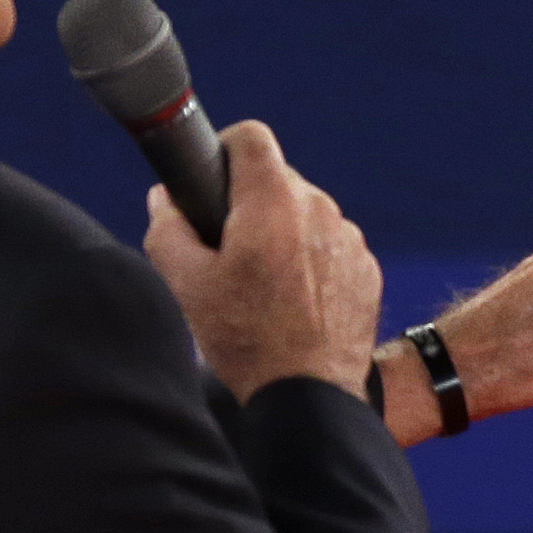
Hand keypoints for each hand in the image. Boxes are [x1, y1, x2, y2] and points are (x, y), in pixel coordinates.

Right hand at [145, 121, 383, 400]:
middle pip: (278, 179)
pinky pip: (332, 245)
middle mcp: (319, 209)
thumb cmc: (246, 340)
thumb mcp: (186, 285)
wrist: (310, 394)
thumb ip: (167, 228)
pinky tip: (294, 301)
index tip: (212, 179)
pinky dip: (312, 260)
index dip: (226, 149)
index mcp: (273, 203)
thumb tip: (165, 198)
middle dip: (250, 202)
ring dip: (284, 233)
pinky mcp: (367, 268)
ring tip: (262, 283)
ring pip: (307, 213)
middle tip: (228, 248)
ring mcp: (349, 239)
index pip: (252, 137)